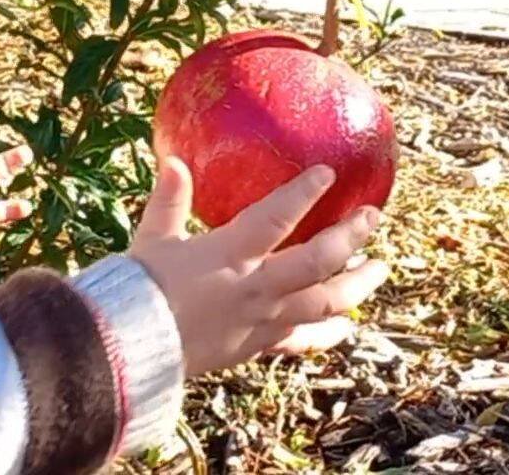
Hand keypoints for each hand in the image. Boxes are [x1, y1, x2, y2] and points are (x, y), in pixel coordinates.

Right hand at [128, 157, 389, 376]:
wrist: (129, 348)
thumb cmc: (137, 289)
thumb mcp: (153, 239)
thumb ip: (169, 200)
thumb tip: (174, 160)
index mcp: (228, 254)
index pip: (276, 217)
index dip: (304, 193)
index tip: (328, 173)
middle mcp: (254, 286)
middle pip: (319, 261)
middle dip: (351, 236)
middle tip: (372, 216)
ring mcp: (262, 319)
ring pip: (325, 303)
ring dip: (358, 285)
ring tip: (380, 268)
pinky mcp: (258, 345)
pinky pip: (302, 340)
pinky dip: (327, 334)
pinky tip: (345, 328)